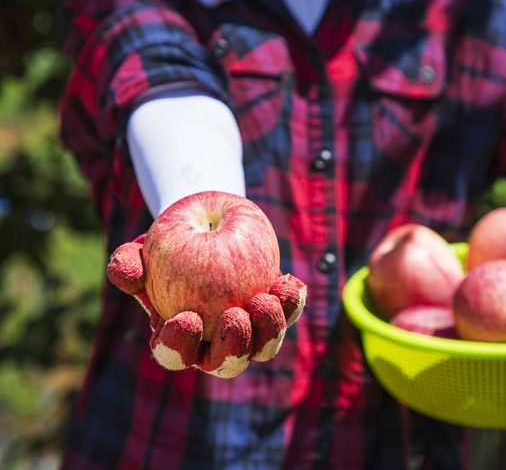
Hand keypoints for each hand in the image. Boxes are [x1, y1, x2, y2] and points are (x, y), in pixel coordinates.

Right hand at [107, 234, 305, 377]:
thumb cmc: (166, 248)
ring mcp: (250, 336)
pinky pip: (287, 315)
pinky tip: (290, 283)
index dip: (179, 344)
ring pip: (263, 346)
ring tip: (265, 299)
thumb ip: (127, 264)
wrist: (205, 232)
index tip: (186, 318)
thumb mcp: (141, 252)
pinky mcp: (275, 315)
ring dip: (269, 328)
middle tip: (235, 316)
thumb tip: (124, 273)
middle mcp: (215, 347)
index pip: (175, 355)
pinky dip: (291, 302)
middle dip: (233, 347)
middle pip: (226, 363)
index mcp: (178, 341)